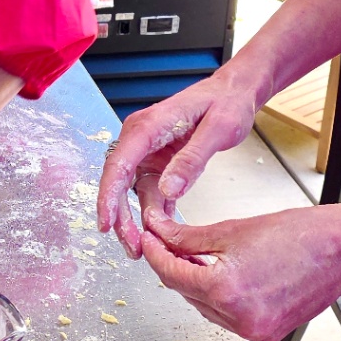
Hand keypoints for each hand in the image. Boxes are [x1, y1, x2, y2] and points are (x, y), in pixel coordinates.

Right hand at [96, 69, 262, 256]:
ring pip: (132, 191)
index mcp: (148, 126)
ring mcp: (147, 150)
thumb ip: (192, 160)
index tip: (106, 223)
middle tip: (131, 246)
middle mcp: (140, 138)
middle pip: (119, 181)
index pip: (118, 164)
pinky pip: (149, 191)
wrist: (234, 92)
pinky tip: (162, 231)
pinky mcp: (158, 161)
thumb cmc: (227, 103)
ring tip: (141, 248)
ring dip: (135, 219)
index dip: (108, 196)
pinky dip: (153, 211)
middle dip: (120, 216)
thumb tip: (167, 190)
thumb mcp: (218, 130)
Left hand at [137, 205, 340, 340]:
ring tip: (197, 255)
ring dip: (195, 283)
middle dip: (174, 266)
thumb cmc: (299, 235)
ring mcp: (252, 331)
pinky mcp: (264, 335)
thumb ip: (188, 237)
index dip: (154, 253)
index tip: (148, 237)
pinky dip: (218, 297)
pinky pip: (225, 317)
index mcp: (225, 289)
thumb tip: (160, 232)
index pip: (170, 274)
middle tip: (167, 239)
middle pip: (185, 292)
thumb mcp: (233, 229)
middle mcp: (237, 317)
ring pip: (203, 307)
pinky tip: (221, 274)